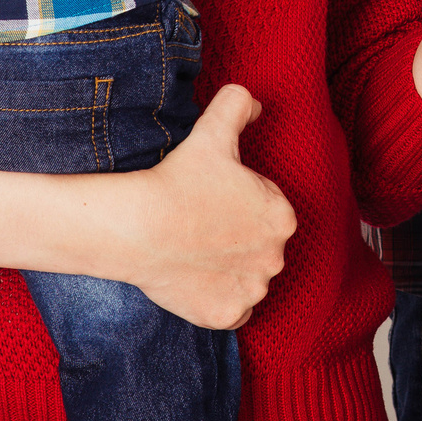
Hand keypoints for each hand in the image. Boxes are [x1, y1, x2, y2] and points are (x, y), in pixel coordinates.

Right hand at [118, 85, 296, 328]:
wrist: (138, 227)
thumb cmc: (178, 179)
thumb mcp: (214, 128)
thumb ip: (240, 104)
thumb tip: (255, 105)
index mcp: (283, 217)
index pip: (267, 209)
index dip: (239, 202)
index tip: (213, 199)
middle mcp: (276, 258)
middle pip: (259, 245)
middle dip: (238, 237)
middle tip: (201, 225)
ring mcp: (251, 291)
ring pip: (248, 277)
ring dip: (230, 268)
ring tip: (197, 250)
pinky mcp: (226, 316)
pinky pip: (233, 309)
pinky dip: (220, 299)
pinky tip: (198, 279)